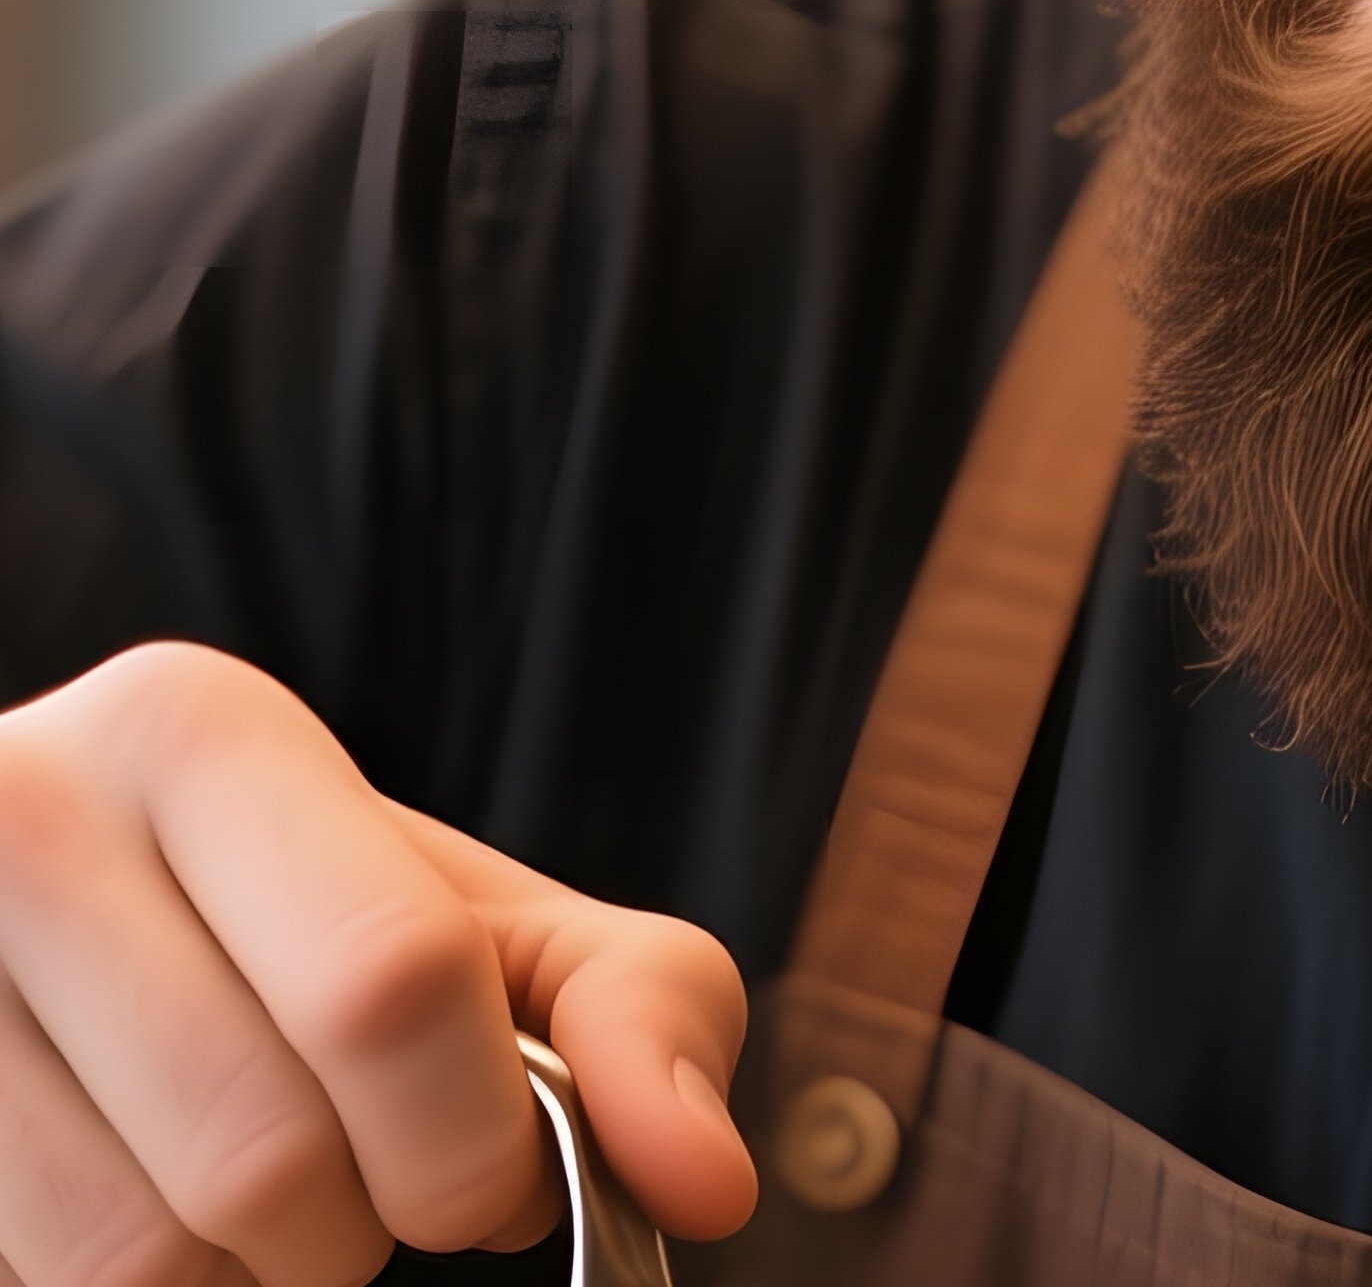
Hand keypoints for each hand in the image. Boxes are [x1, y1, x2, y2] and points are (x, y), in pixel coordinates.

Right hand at [0, 641, 756, 1286]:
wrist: (94, 929)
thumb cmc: (319, 926)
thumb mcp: (490, 921)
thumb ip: (636, 1008)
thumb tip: (710, 1183)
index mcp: (201, 731)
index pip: (388, 981)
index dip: (474, 1134)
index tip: (499, 1169)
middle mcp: (24, 818)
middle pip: (269, 1151)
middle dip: (371, 1217)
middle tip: (375, 1170)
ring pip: (144, 1253)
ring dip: (256, 1269)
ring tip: (256, 1171)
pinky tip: (161, 1192)